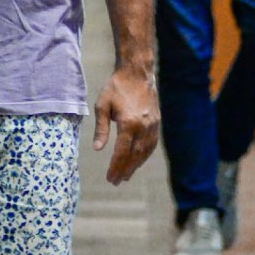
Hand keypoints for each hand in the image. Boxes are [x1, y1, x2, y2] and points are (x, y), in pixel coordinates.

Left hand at [93, 67, 160, 184]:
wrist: (137, 72)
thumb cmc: (116, 87)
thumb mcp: (102, 105)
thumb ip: (101, 129)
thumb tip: (98, 149)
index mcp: (129, 123)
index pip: (122, 152)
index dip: (115, 167)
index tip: (109, 178)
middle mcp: (143, 126)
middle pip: (134, 155)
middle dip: (125, 170)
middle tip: (115, 182)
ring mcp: (152, 125)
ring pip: (145, 152)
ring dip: (136, 165)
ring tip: (126, 176)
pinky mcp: (156, 122)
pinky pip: (152, 144)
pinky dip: (145, 155)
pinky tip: (138, 160)